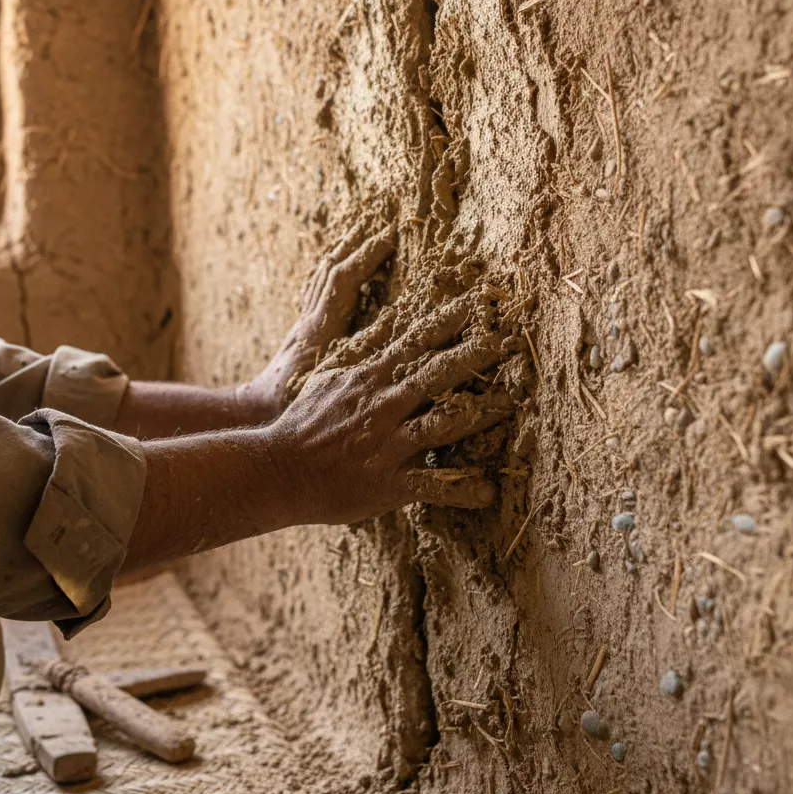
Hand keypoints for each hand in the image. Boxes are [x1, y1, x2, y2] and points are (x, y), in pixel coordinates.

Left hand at [238, 223, 395, 422]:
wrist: (254, 410)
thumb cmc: (290, 404)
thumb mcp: (329, 383)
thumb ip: (358, 360)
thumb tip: (389, 334)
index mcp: (320, 329)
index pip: (344, 280)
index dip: (367, 256)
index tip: (389, 236)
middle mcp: (309, 320)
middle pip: (330, 270)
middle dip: (354, 244)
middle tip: (375, 221)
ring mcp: (302, 324)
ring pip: (320, 278)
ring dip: (341, 254)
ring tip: (356, 236)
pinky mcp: (300, 333)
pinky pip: (315, 292)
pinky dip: (329, 274)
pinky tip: (335, 273)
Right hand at [264, 290, 514, 525]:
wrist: (278, 469)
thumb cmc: (304, 423)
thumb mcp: (330, 377)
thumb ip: (363, 351)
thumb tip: (388, 319)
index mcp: (370, 379)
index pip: (416, 341)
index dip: (450, 320)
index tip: (480, 302)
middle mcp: (384, 406)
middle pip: (437, 373)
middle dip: (476, 355)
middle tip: (510, 339)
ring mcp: (389, 444)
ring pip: (444, 424)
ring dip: (482, 414)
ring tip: (513, 404)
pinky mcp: (390, 482)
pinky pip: (433, 485)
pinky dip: (462, 489)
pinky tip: (489, 491)